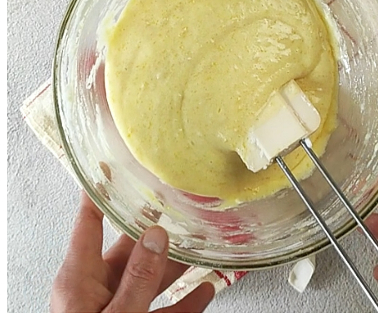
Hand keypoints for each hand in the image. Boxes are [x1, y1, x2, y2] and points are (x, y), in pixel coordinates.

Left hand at [50, 192, 215, 312]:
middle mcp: (94, 291)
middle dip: (157, 231)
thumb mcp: (119, 312)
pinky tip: (202, 291)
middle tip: (176, 208)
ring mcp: (115, 307)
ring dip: (176, 265)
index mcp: (79, 280)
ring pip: (149, 278)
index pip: (88, 225)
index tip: (108, 169)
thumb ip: (139, 277)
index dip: (98, 195)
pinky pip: (163, 306)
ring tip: (199, 248)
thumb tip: (157, 237)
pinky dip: (185, 299)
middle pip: (128, 250)